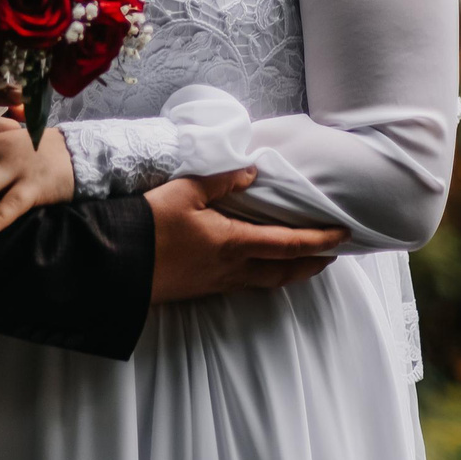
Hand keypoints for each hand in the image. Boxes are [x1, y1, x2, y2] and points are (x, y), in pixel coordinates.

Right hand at [145, 169, 345, 302]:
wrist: (117, 265)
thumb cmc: (150, 225)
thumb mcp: (184, 191)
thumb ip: (221, 180)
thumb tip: (252, 171)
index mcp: (234, 243)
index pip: (290, 245)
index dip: (320, 241)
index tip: (343, 236)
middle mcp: (233, 269)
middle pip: (285, 272)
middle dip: (313, 264)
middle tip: (332, 254)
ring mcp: (218, 283)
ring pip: (267, 281)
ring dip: (291, 272)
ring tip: (303, 260)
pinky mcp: (203, 288)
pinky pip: (246, 283)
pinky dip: (265, 274)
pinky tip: (259, 265)